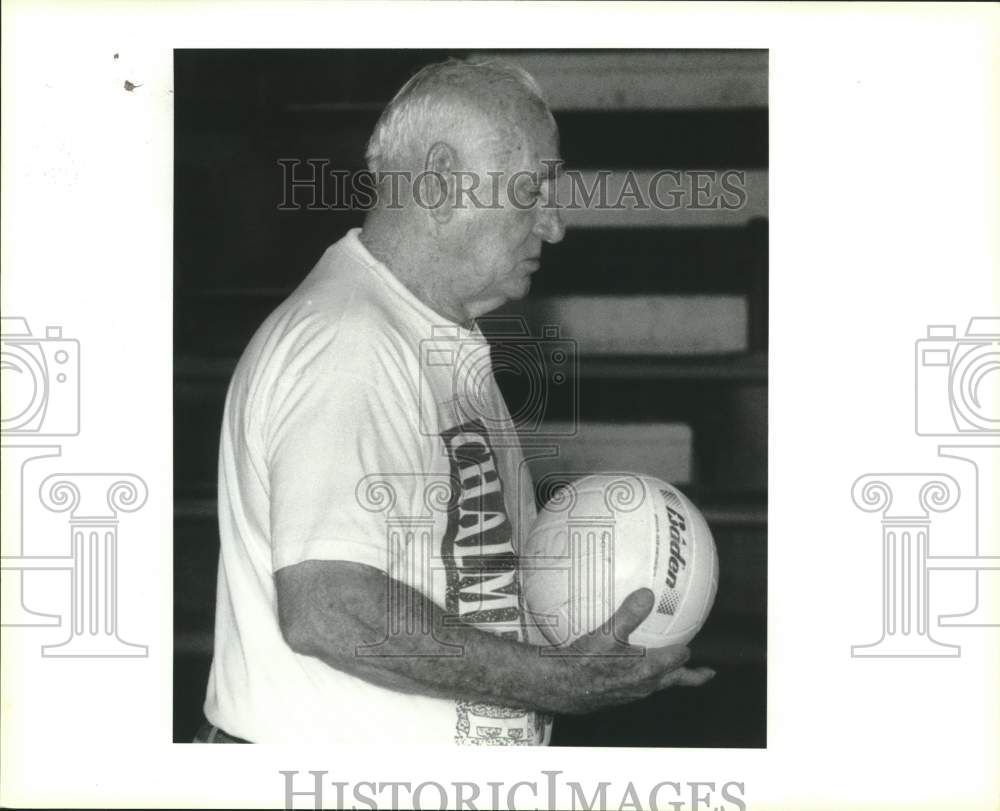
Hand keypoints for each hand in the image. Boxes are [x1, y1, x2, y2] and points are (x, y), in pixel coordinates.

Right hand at [548, 588, 715, 714]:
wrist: (560, 688)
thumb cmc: (584, 662)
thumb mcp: (607, 633)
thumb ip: (629, 614)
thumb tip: (647, 594)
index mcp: (648, 670)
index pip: (677, 659)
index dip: (685, 651)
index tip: (691, 643)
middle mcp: (643, 685)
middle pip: (675, 680)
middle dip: (690, 675)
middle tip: (706, 673)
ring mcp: (630, 693)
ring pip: (656, 684)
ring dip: (665, 675)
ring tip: (667, 667)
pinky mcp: (616, 697)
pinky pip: (635, 685)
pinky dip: (639, 675)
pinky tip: (623, 664)